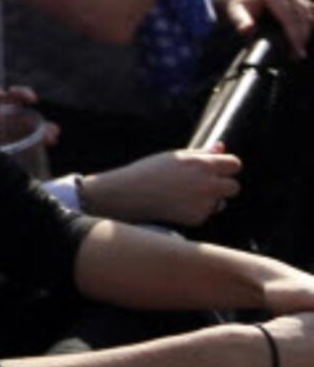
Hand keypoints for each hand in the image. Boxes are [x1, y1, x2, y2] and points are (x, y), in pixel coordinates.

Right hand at [78, 147, 239, 227]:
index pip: (235, 164)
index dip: (226, 166)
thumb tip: (221, 148)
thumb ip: (202, 153)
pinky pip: (205, 213)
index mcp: (204, 164)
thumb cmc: (150, 170)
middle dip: (223, 185)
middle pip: (234, 186)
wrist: (130, 194)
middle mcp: (208, 184)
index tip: (217, 169)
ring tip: (185, 195)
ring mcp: (205, 203)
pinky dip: (196, 211)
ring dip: (210, 199)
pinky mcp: (198, 218)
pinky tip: (178, 205)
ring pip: (220, 202)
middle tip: (203, 184)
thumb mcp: (176, 156)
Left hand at [225, 0, 312, 55]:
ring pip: (308, 15)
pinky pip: (309, 12)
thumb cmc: (239, 7)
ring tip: (297, 51)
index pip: (289, 17)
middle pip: (301, 17)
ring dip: (306, 33)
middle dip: (301, 37)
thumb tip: (246, 29)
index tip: (297, 53)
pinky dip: (307, 26)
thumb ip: (240, 22)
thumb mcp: (235, 13)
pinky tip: (300, 40)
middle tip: (298, 55)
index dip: (294, 36)